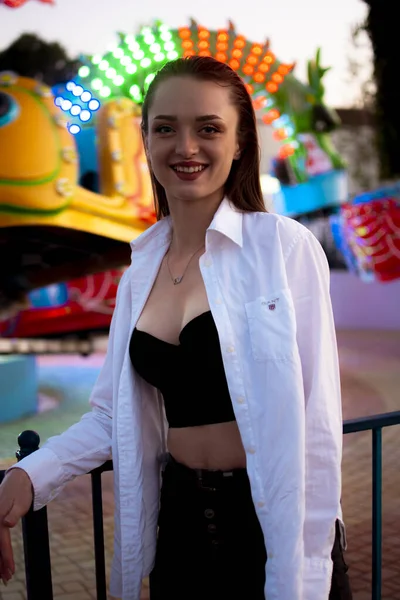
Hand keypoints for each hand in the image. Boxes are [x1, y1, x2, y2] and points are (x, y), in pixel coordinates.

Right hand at [0, 468, 32, 585]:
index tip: (10, 571)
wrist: (20, 478)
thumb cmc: (22, 491)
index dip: (5, 558)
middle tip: (6, 580)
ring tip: (3, 575)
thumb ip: (13, 514)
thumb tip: (6, 524)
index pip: (1, 542)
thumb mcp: (21, 502)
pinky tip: (1, 560)